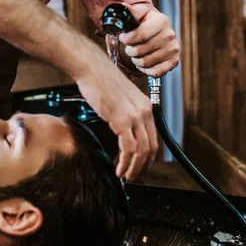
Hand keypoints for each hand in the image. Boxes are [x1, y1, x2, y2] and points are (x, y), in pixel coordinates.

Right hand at [75, 49, 157, 180]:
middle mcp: (144, 112)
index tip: (139, 167)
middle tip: (132, 177)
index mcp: (146, 107)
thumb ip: (127, 112)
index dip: (147, 158)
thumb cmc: (100, 80)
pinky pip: (128, 148)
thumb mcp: (121, 97)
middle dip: (142, 167)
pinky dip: (125, 162)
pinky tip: (118, 168)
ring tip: (124, 176)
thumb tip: (123, 131)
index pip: (154, 139)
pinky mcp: (122, 119)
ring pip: (141, 151)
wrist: (91, 68)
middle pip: (151, 148)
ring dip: (133, 168)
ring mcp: (135, 116)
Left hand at [119, 4, 179, 76]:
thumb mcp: (140, 14)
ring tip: (136, 54)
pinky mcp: (174, 61)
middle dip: (129, 50)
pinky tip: (144, 63)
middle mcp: (169, 35)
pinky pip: (155, 72)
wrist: (160, 31)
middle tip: (129, 47)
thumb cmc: (146, 22)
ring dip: (135, 60)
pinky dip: (145, 70)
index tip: (122, 37)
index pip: (140, 35)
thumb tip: (123, 6)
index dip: (127, 39)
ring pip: (144, 63)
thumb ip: (131, 12)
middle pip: (139, 50)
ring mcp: (173, 49)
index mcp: (161, 21)